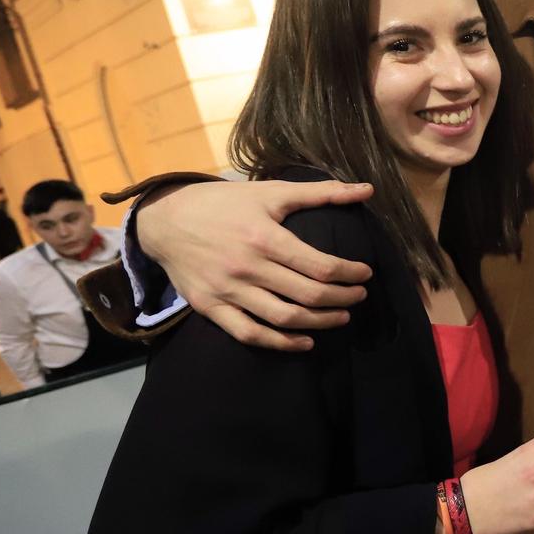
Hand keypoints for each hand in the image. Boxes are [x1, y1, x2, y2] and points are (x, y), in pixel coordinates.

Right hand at [135, 179, 374, 350]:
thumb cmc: (223, 204)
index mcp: (265, 237)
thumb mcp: (270, 192)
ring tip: (342, 317)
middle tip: (359, 295)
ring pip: (284, 318)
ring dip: (321, 322)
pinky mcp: (211, 308)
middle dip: (343, 299)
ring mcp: (228, 291)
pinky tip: (305, 341)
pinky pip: (250, 334)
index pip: (321, 266)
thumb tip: (368, 189)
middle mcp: (248, 268)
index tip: (365, 274)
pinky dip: (281, 343)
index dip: (350, 274)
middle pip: (308, 295)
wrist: (165, 221)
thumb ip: (321, 193)